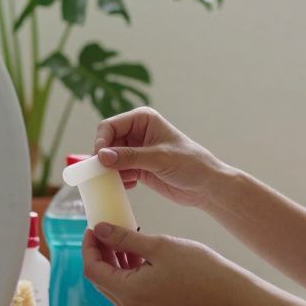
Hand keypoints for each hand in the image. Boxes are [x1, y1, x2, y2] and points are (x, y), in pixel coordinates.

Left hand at [82, 222, 250, 305]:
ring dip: (115, 261)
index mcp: (129, 294)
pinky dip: (129, 272)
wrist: (229, 294)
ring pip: (116, 284)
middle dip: (100, 253)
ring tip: (124, 236)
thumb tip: (99, 230)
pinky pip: (130, 290)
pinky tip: (138, 253)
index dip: (89, 247)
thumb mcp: (158, 246)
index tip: (93, 226)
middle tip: (106, 229)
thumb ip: (124, 239)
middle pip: (101, 279)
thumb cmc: (198, 268)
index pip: (93, 270)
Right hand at [93, 107, 229, 208]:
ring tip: (120, 181)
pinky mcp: (138, 168)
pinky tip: (130, 185)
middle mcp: (137, 132)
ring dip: (110, 171)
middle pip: (107, 142)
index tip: (99, 160)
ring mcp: (136, 151)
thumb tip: (102, 156)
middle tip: (103, 174)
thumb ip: (129, 157)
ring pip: (110, 159)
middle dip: (104, 158)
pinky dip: (119, 179)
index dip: (101, 141)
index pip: (110, 126)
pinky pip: (118, 172)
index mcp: (143, 120)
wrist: (206, 185)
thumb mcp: (158, 158)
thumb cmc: (190, 164)